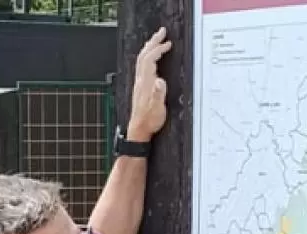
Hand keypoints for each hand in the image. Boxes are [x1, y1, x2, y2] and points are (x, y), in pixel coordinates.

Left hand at [127, 27, 172, 141]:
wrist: (139, 129)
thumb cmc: (149, 121)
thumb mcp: (157, 109)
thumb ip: (159, 95)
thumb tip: (160, 81)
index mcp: (145, 84)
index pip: (150, 60)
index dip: (158, 49)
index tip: (168, 44)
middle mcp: (140, 81)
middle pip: (144, 55)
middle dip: (153, 42)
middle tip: (162, 32)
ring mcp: (139, 83)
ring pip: (142, 59)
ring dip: (149, 47)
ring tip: (157, 39)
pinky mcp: (140, 87)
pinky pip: (142, 65)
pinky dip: (148, 56)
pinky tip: (152, 57)